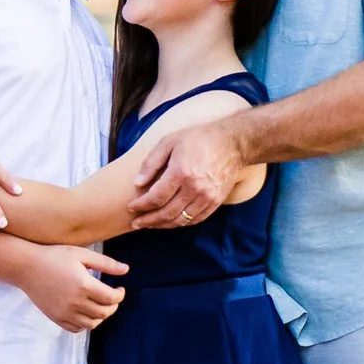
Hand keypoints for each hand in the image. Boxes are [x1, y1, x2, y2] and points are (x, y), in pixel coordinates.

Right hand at [20, 245, 127, 332]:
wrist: (27, 267)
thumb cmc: (54, 256)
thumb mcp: (81, 254)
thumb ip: (106, 263)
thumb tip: (126, 270)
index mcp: (84, 285)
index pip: (112, 299)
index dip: (120, 295)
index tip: (120, 289)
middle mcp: (75, 302)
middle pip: (104, 313)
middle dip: (113, 306)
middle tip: (112, 297)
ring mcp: (65, 312)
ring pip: (92, 324)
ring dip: (101, 316)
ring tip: (99, 304)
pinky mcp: (56, 318)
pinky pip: (77, 328)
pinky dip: (85, 323)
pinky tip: (85, 310)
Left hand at [130, 121, 244, 229]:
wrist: (232, 143)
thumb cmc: (198, 139)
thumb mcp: (169, 142)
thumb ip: (151, 163)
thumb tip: (137, 183)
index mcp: (180, 172)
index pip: (156, 197)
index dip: (141, 206)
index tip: (130, 208)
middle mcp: (194, 188)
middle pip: (166, 213)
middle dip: (148, 220)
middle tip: (136, 223)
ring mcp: (207, 197)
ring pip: (180, 220)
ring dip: (162, 225)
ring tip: (149, 224)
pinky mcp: (215, 202)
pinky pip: (195, 219)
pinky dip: (181, 223)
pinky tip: (170, 222)